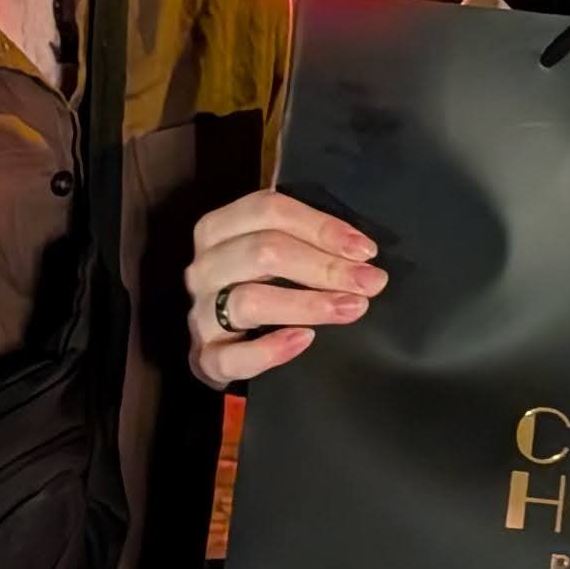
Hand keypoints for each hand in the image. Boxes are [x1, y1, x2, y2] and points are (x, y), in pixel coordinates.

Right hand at [185, 188, 384, 389]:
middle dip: (325, 267)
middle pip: (262, 252)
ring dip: (307, 304)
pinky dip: (270, 350)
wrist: (223, 342)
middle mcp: (204, 267)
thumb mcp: (272, 251)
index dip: (321, 227)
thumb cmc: (256, 284)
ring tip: (351, 308)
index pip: (267, 211)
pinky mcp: (203, 357)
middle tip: (371, 282)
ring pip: (248, 301)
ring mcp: (199, 313)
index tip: (365, 250)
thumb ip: (305, 241)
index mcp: (218, 228)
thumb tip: (361, 253)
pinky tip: (305, 340)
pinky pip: (231, 357)